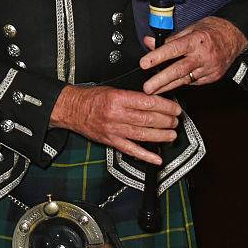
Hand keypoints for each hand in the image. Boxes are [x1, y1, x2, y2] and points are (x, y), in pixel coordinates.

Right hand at [49, 85, 181, 165]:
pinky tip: (157, 158)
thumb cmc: (92, 98)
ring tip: (172, 135)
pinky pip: (131, 150)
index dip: (165, 106)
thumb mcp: (112, 89)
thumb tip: (154, 100)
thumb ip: (132, 96)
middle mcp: (116, 114)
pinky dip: (145, 156)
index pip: (148, 102)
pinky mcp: (111, 141)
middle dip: (166, 121)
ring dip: (161, 136)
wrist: (72, 109)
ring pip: (142, 135)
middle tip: (176, 121)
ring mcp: (114, 130)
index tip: (175, 108)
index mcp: (118, 98)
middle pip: (148, 119)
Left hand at [139, 16, 247, 94]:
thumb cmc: (211, 30)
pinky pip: (194, 82)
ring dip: (168, 86)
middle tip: (147, 88)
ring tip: (154, 91)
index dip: (157, 57)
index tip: (144, 63)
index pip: (173, 49)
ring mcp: (209, 68)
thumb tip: (150, 42)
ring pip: (185, 79)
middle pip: (179, 70)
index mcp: (196, 41)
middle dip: (161, 81)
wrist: (235, 36)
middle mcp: (203, 56)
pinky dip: (182, 82)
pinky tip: (173, 84)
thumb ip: (169, 39)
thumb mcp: (190, 28)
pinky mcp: (213, 77)